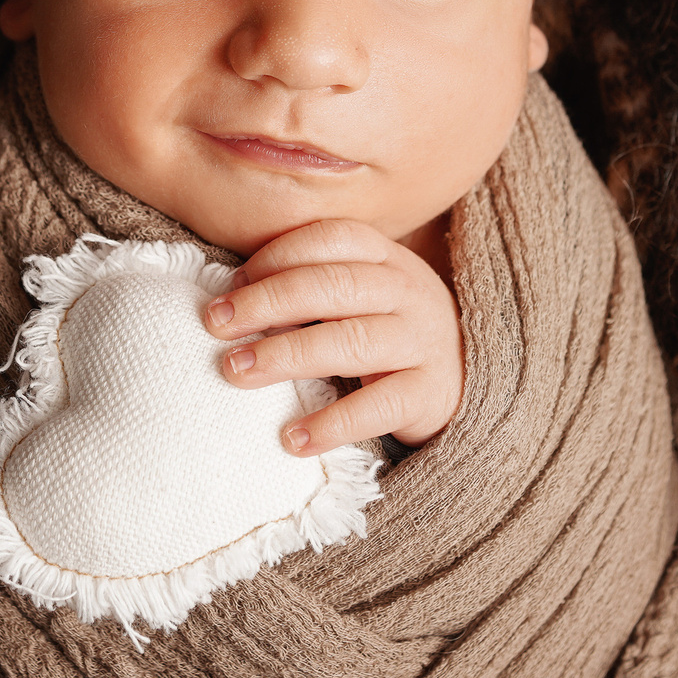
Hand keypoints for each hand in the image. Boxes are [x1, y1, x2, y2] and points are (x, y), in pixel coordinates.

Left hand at [203, 218, 462, 456]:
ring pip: (351, 341)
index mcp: (385, 258)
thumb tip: (231, 294)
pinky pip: (378, 407)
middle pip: (332, 286)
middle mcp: (408, 291)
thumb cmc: (386, 331)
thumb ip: (310, 285)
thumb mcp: (359, 295)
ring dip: (286, 355)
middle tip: (215, 325)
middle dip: (266, 303)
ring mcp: (423, 342)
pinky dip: (332, 423)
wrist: (462, 380)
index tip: (230, 285)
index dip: (275, 256)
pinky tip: (292, 438)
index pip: (329, 239)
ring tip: (236, 370)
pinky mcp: (429, 394)